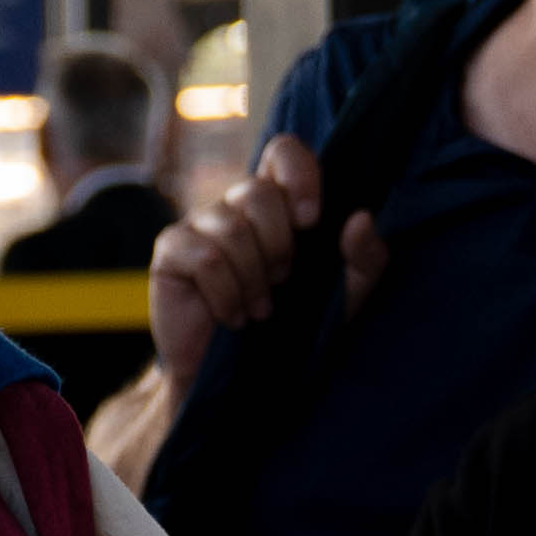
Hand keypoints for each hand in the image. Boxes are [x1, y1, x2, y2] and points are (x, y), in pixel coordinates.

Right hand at [144, 134, 390, 394]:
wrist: (242, 384)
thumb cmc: (293, 333)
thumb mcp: (344, 300)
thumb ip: (364, 261)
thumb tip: (362, 219)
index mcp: (279, 205)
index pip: (283, 151)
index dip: (298, 174)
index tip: (311, 220)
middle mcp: (236, 206)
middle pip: (257, 191)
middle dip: (278, 245)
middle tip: (281, 282)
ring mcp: (199, 225)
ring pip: (232, 227)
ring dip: (254, 278)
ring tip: (260, 308)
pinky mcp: (171, 252)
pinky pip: (205, 256)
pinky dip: (227, 294)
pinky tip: (233, 316)